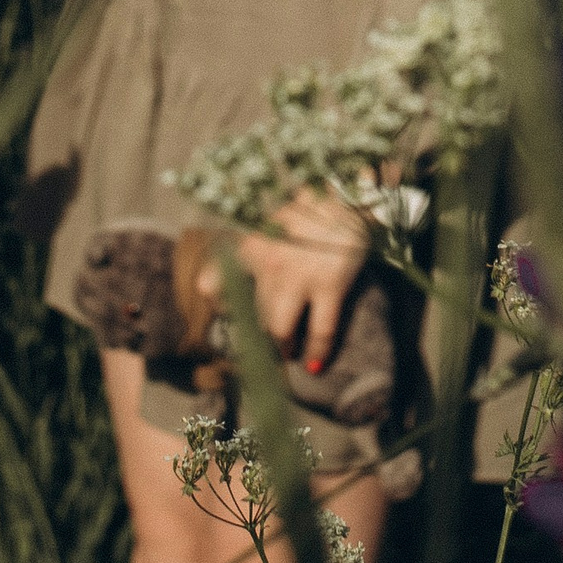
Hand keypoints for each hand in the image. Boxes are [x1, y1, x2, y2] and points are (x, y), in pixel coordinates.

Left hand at [197, 191, 371, 376]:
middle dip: (256, 338)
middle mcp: (268, 264)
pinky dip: (318, 352)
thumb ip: (258, 250)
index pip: (212, 283)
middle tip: (264, 347)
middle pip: (252, 317)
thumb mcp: (273, 225)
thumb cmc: (311, 211)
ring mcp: (299, 277)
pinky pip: (321, 331)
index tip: (227, 316)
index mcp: (251, 247)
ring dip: (283, 348)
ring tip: (288, 353)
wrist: (349, 197)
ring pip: (280, 330)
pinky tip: (315, 364)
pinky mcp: (330, 286)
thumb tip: (246, 278)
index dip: (218, 306)